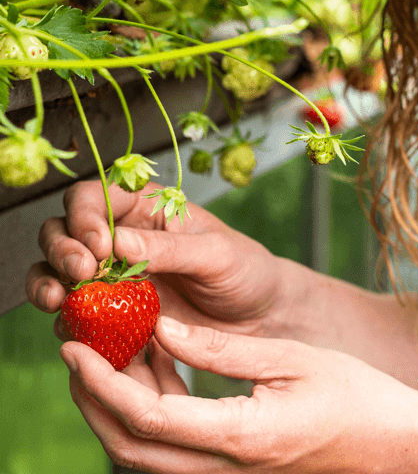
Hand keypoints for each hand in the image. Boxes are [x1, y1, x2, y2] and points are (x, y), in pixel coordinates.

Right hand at [26, 180, 303, 340]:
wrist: (259, 319)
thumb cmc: (245, 271)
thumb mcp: (217, 254)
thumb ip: (169, 248)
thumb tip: (116, 241)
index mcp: (147, 209)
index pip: (95, 197)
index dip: (85, 215)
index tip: (100, 243)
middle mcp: (121, 238)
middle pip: (64, 230)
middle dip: (61, 248)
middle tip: (81, 272)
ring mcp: (113, 278)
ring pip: (57, 272)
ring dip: (47, 283)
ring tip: (60, 300)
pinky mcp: (112, 316)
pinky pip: (75, 316)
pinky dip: (67, 321)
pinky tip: (76, 330)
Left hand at [61, 316, 417, 473]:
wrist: (391, 441)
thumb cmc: (354, 394)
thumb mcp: (291, 357)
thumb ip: (221, 348)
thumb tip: (163, 327)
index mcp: (242, 436)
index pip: (150, 417)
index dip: (103, 384)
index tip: (76, 348)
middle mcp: (226, 470)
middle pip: (131, 448)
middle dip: (92, 401)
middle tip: (78, 349)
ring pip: (146, 456)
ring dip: (117, 408)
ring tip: (111, 352)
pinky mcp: (233, 469)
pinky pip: (172, 451)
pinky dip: (150, 413)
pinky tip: (155, 371)